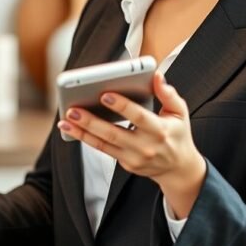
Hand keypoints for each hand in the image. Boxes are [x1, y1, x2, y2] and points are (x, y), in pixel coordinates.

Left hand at [57, 70, 206, 215]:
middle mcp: (145, 146)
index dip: (121, 106)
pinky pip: (103, 149)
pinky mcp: (125, 164)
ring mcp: (133, 158)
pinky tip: (70, 129)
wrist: (178, 168)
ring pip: (103, 143)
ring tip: (65, 119)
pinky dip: (85, 139)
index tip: (105, 95)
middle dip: (91, 121)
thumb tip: (156, 76)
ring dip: (81, 131)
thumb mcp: (180, 113)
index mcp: (159, 130)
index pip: (138, 116)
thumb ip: (168, 94)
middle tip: (73, 108)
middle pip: (114, 133)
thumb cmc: (177, 134)